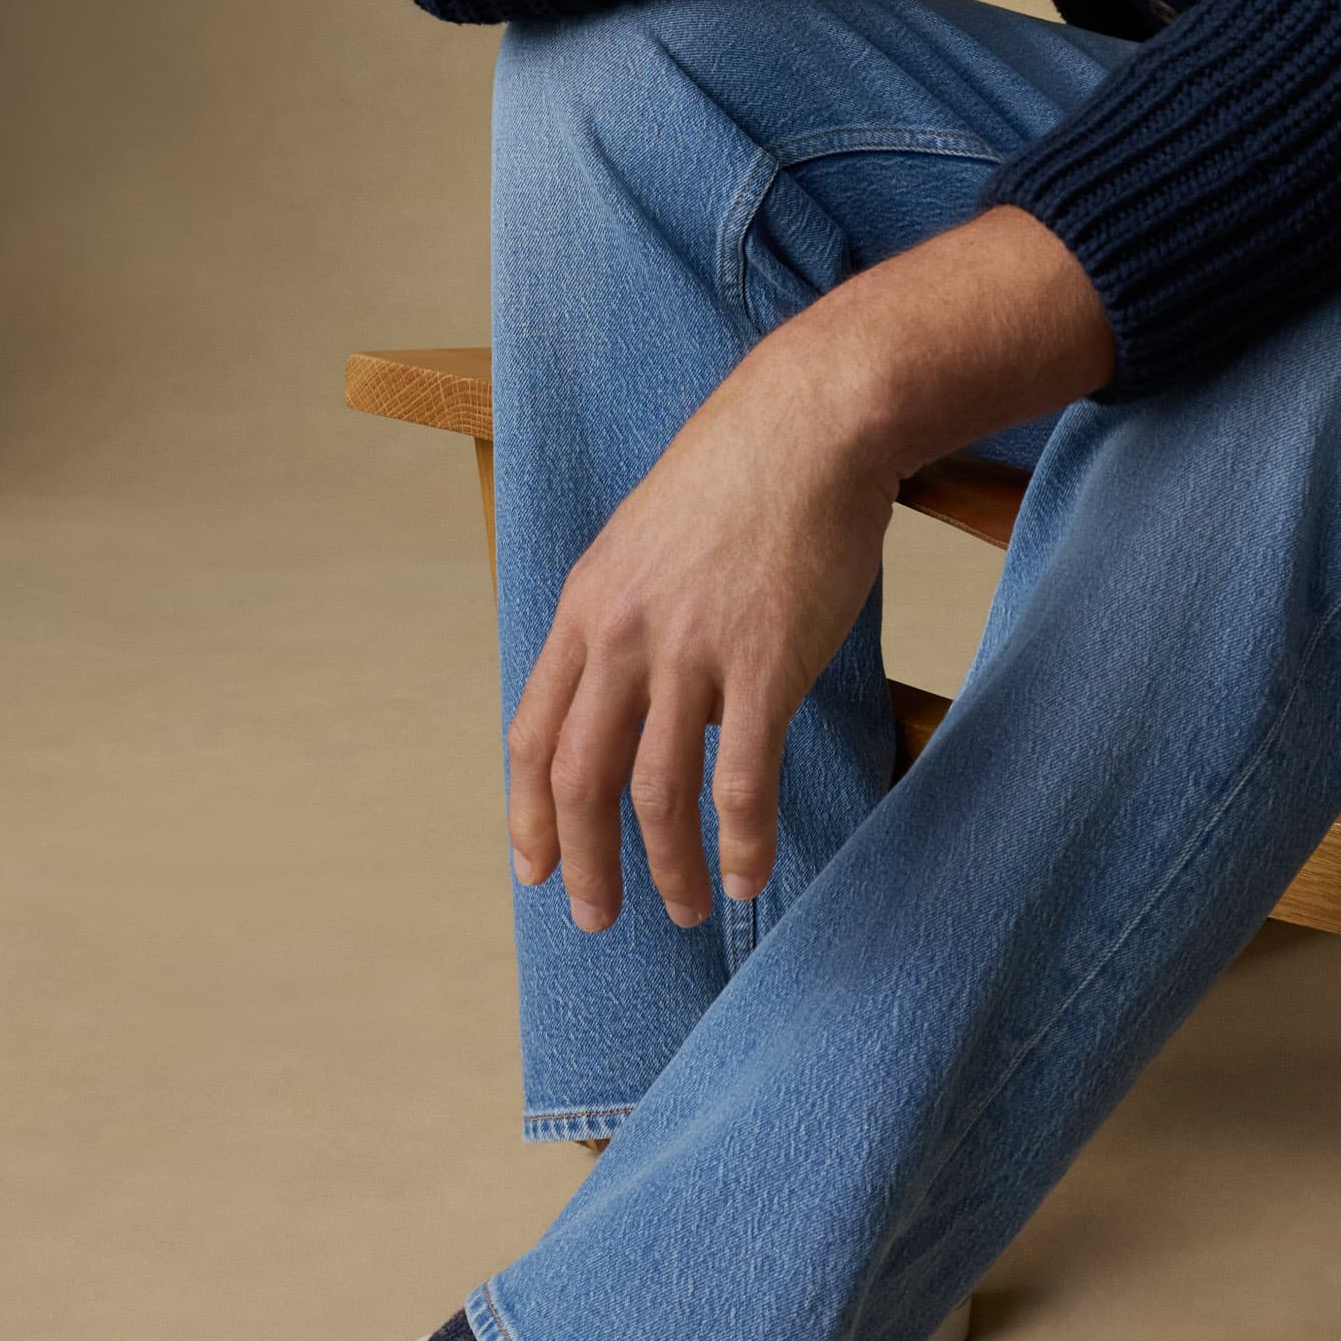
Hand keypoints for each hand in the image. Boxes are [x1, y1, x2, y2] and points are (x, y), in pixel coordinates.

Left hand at [504, 206, 1115, 929]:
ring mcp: (691, 650)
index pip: (534, 731)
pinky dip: (743, 838)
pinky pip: (741, 778)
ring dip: (669, 868)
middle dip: (584, 863)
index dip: (527, 812)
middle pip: (579, 777)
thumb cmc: (744, 473)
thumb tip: (639, 690)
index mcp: (588, 604)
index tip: (536, 867)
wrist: (813, 420)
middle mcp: (623, 634)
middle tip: (599, 920)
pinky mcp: (764, 662)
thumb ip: (630, 615)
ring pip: (655, 793)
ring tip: (693, 909)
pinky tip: (754, 873)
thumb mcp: (649, 537)